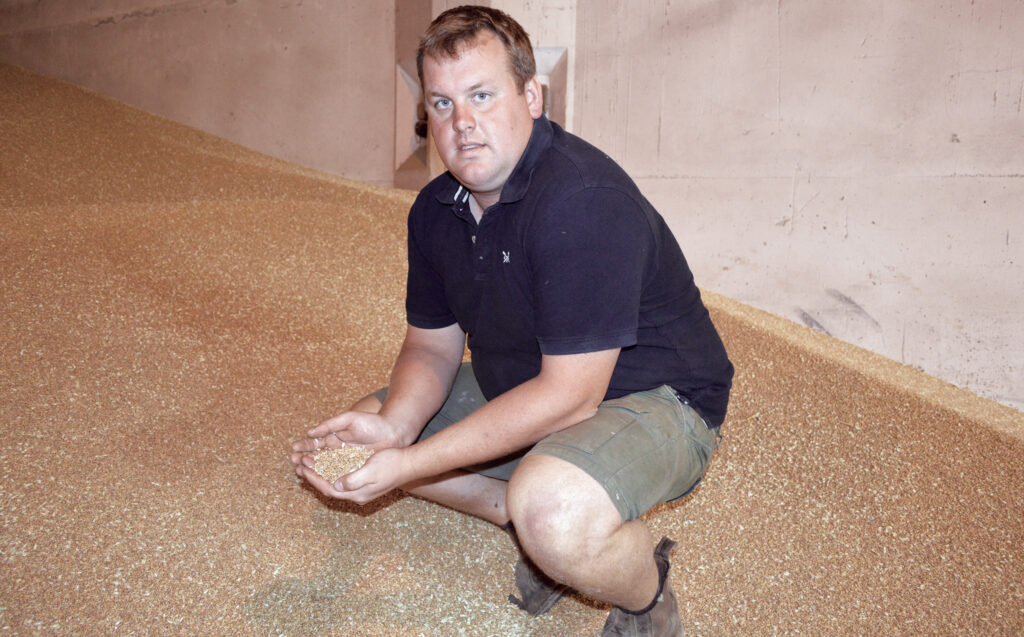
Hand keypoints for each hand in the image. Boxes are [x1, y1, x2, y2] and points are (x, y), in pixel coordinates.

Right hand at [289, 410, 408, 467]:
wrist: (393, 433)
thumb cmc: (372, 423)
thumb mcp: (349, 419)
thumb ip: (330, 424)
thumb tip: (310, 432)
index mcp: (334, 437)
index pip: (314, 443)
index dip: (304, 446)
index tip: (293, 449)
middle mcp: (337, 450)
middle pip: (316, 456)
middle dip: (303, 459)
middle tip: (293, 462)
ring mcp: (345, 460)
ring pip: (324, 467)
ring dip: (312, 469)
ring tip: (300, 471)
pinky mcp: (353, 469)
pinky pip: (337, 474)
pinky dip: (327, 477)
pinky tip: (318, 479)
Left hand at [290, 410, 416, 502]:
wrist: (410, 464)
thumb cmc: (392, 464)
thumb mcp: (372, 470)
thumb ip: (353, 479)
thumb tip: (336, 484)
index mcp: (358, 494)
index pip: (330, 489)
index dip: (315, 480)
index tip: (303, 469)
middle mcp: (358, 494)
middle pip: (330, 489)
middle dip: (314, 478)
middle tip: (299, 467)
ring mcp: (361, 489)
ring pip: (335, 484)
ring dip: (321, 475)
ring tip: (308, 465)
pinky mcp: (364, 482)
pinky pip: (342, 479)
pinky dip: (331, 472)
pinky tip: (326, 464)